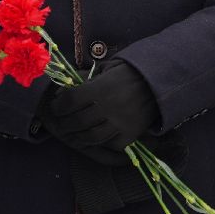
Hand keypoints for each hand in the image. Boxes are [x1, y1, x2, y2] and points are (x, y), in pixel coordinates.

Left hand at [41, 62, 158, 161]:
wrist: (159, 81)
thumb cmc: (129, 73)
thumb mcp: (106, 69)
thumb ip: (85, 79)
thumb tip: (61, 92)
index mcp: (101, 88)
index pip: (70, 101)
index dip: (58, 105)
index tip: (55, 107)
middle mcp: (109, 107)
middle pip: (77, 121)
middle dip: (65, 123)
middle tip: (62, 122)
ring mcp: (121, 123)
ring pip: (91, 137)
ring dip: (80, 136)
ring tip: (76, 132)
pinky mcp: (131, 134)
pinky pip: (111, 144)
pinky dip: (103, 142)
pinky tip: (99, 136)